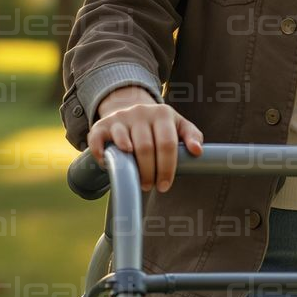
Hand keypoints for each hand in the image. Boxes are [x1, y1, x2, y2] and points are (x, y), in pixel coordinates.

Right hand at [87, 86, 203, 192]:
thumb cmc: (159, 126)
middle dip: (149, 172)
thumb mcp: (178, 126)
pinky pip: (99, 141)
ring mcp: (120, 117)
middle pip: (146, 147)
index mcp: (163, 113)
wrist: (130, 109)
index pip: (167, 143)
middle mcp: (141, 112)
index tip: (165, 185)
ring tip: (135, 180)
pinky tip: (110, 166)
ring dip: (130, 168)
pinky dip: (103, 155)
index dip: (167, 167)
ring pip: (125, 145)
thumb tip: (197, 151)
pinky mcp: (102, 124)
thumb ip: (192, 136)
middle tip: (149, 186)